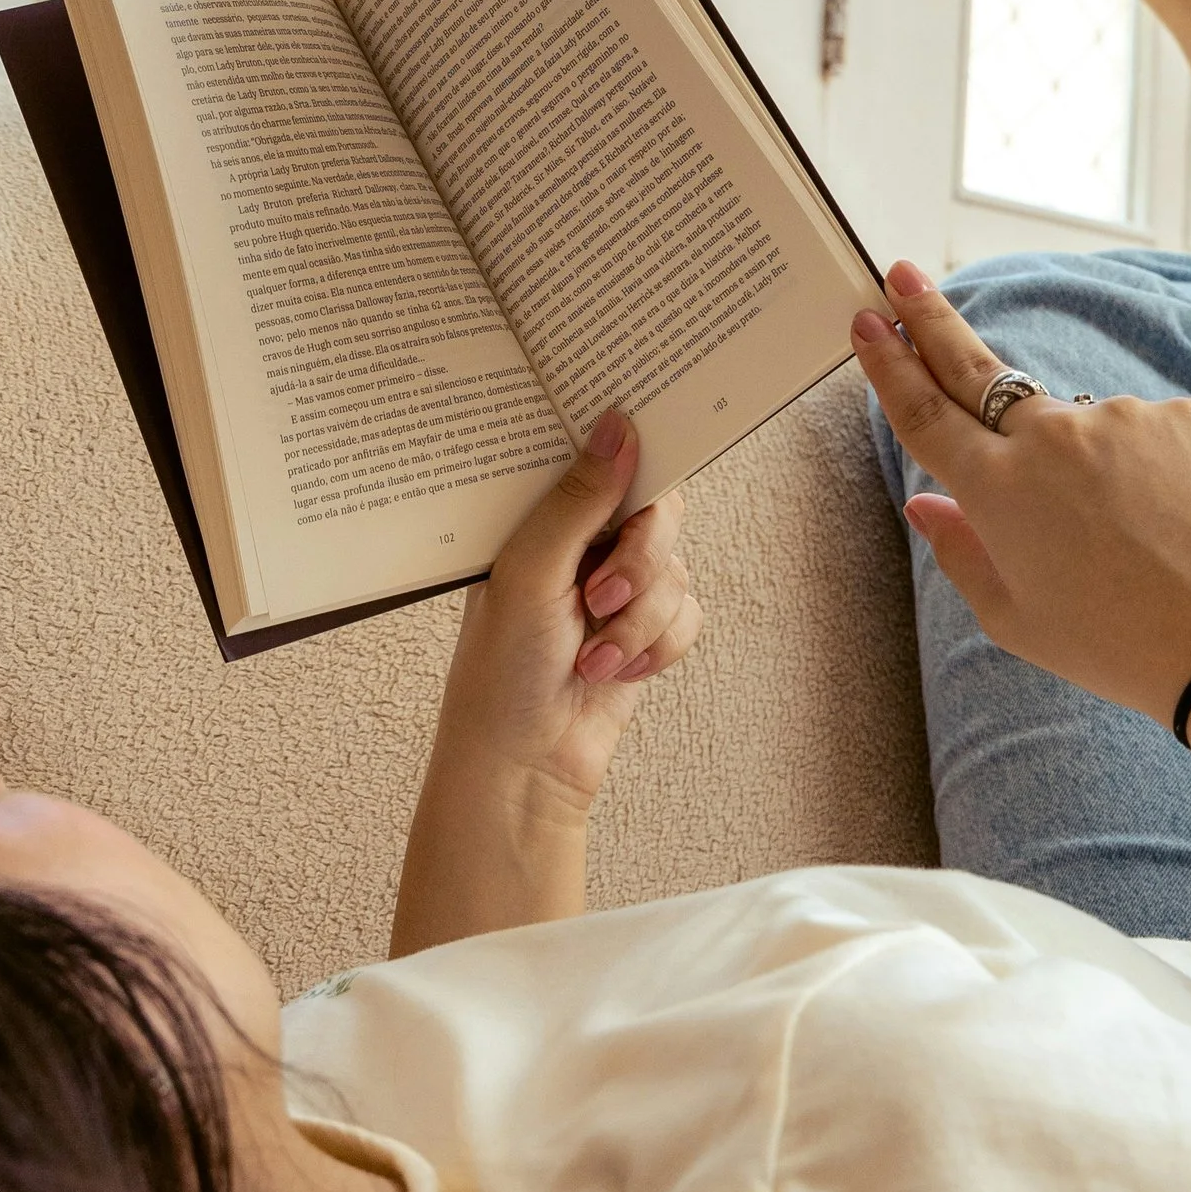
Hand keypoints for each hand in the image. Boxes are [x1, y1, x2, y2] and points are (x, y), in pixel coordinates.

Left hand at [433, 411, 700, 829]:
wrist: (525, 765)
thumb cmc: (501, 672)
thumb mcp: (530, 572)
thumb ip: (579, 500)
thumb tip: (618, 426)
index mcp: (541, 517)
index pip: (605, 460)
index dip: (635, 458)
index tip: (653, 463)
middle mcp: (583, 544)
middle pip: (658, 514)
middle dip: (640, 563)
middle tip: (600, 598)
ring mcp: (617, 587)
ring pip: (676, 571)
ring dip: (640, 622)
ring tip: (593, 659)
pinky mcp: (645, 629)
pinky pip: (689, 615)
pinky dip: (656, 648)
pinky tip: (615, 673)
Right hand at [852, 265, 1190, 729]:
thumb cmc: (1116, 647)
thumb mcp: (1014, 619)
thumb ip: (959, 551)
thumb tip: (924, 502)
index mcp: (998, 490)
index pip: (925, 413)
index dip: (889, 367)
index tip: (867, 323)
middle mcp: (1050, 437)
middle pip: (975, 367)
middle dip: (930, 319)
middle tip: (901, 274)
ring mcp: (1118, 416)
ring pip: (1075, 425)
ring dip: (1080, 462)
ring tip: (1123, 538)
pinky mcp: (1180, 415)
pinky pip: (1139, 431)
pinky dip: (1139, 466)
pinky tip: (1163, 521)